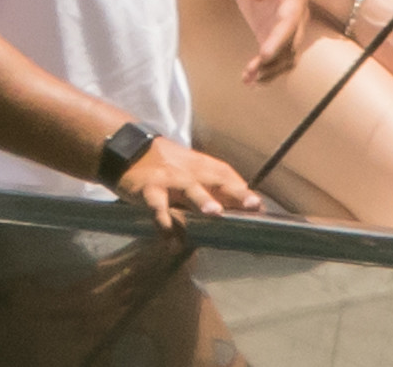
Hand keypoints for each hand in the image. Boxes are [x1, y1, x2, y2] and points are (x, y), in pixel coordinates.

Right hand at [113, 137, 262, 232]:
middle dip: (236, 192)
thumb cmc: (170, 168)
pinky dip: (164, 222)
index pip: (230, 179)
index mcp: (206, 168)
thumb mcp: (194, 173)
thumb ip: (215, 191)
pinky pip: (158, 206)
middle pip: (218, 180)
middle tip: (253, 205)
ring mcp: (171, 179)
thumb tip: (243, 213)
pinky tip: (170, 241)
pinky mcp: (149, 189)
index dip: (246, 193)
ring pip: (189, 188)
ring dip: (202, 200)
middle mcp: (192, 172)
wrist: (131, 151)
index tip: (261, 210)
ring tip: (215, 213)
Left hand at [223, 0, 307, 83]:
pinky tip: (250, 79)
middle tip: (252, 74)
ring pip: (285, 54)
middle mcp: (295, 11)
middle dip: (273, 61)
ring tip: (248, 80)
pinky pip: (274, 53)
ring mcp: (284, 22)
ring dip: (270, 69)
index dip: (279, 39)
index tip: (264, 54)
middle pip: (291, 43)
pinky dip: (264, 67)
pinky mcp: (271, 29)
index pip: (290, 19)